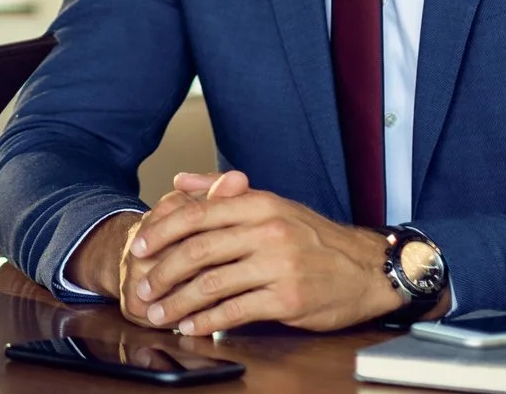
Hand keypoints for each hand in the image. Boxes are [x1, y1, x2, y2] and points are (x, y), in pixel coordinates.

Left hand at [118, 169, 401, 335]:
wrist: (366, 268)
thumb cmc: (315, 238)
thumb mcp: (272, 204)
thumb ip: (223, 192)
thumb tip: (181, 180)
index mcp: (258, 204)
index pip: (196, 213)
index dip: (161, 231)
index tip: (139, 246)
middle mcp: (266, 231)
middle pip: (197, 250)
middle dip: (162, 271)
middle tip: (142, 286)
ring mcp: (277, 265)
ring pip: (212, 283)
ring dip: (178, 301)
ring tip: (159, 313)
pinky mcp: (287, 298)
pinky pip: (236, 311)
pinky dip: (208, 320)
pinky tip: (192, 326)